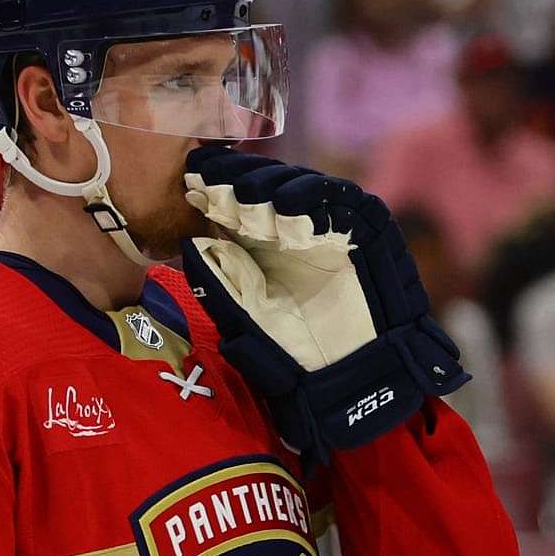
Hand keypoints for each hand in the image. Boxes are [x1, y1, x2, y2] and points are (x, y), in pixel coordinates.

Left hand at [181, 148, 468, 455]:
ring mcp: (329, 221)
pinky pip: (339, 199)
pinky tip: (286, 205)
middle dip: (235, 179)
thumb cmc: (295, 354)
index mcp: (259, 242)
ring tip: (244, 193)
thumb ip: (219, 284)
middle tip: (212, 180)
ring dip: (268, 184)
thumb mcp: (245, 318)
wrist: (355, 376)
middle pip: (262, 181)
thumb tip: (188, 240)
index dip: (212, 186)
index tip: (188, 182)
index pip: (232, 198)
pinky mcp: (366, 224)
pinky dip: (312, 198)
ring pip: (296, 182)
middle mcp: (292, 225)